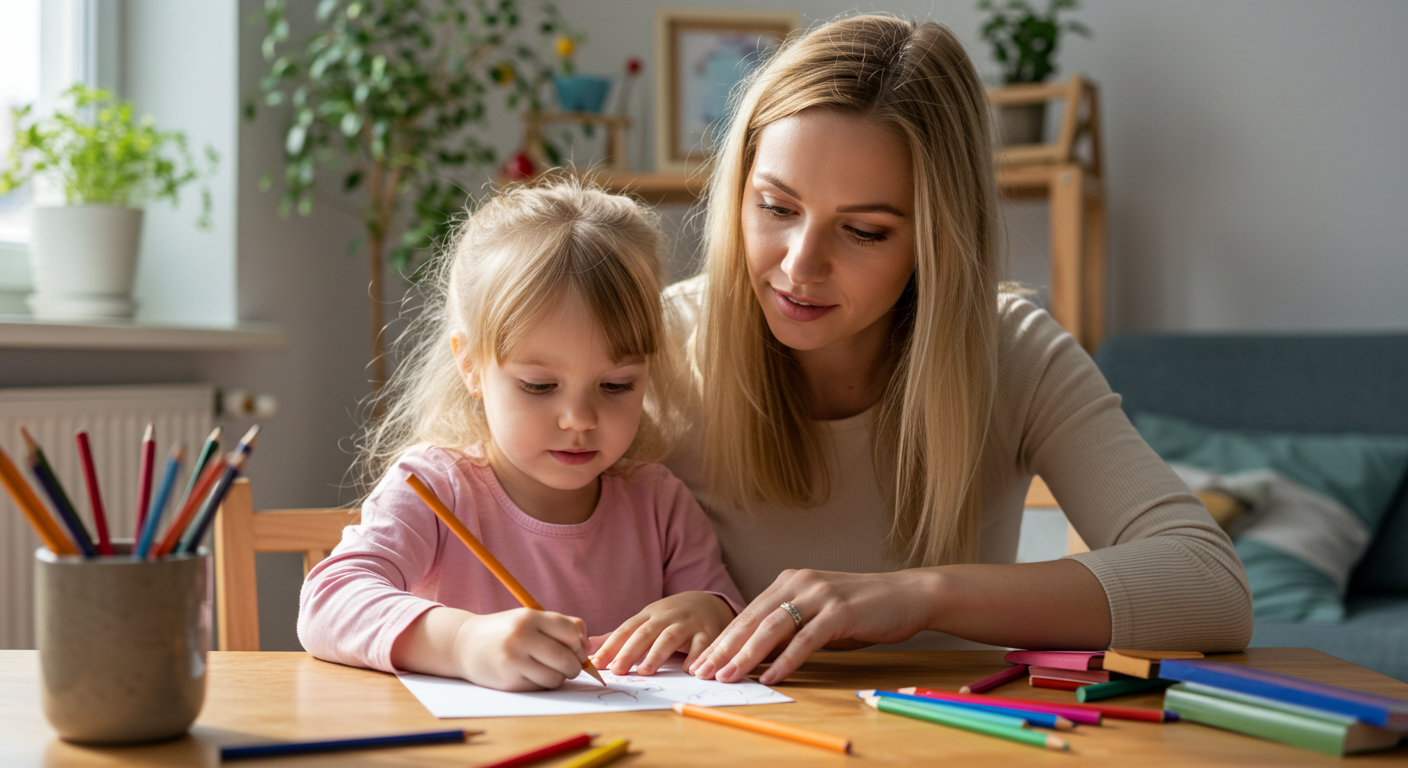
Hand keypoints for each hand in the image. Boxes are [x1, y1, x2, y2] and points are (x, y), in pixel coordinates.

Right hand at [452, 608, 589, 690]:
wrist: (463, 644)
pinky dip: (542, 684)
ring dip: (557, 677)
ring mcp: (514, 661)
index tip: (575, 648)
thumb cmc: (504, 631)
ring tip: (545, 669)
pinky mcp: (509, 681)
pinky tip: (530, 675)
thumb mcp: (529, 619)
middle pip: (567, 658)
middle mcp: (521, 637)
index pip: (571, 631)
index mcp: (530, 617)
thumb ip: (560, 626)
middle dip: (573, 666)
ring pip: (556, 677)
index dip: (579, 643)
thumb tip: (588, 648)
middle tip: (567, 665)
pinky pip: (541, 687)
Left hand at [591, 591, 735, 675]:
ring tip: (645, 671)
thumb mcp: (644, 622)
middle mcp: (667, 617)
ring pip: (671, 636)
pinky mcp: (708, 632)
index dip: (611, 646)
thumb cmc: (669, 618)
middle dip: (630, 651)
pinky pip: (703, 644)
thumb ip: (618, 638)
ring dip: (658, 653)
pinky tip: (689, 670)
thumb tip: (587, 650)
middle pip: (646, 632)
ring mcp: (688, 623)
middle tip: (616, 670)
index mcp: (648, 615)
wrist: (708, 603)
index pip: (626, 630)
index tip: (595, 663)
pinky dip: (696, 656)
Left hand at [689, 569, 933, 684]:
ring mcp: (820, 594)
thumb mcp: (819, 614)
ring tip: (727, 676)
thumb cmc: (863, 609)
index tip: (701, 661)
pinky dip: (786, 660)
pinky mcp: (840, 611)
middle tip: (701, 671)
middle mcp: (800, 582)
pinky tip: (770, 676)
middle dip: (723, 647)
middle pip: (752, 619)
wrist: (908, 595)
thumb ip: (791, 628)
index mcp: (790, 581)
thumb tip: (758, 657)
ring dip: (747, 654)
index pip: (747, 614)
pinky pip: (806, 639)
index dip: (722, 639)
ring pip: (773, 627)